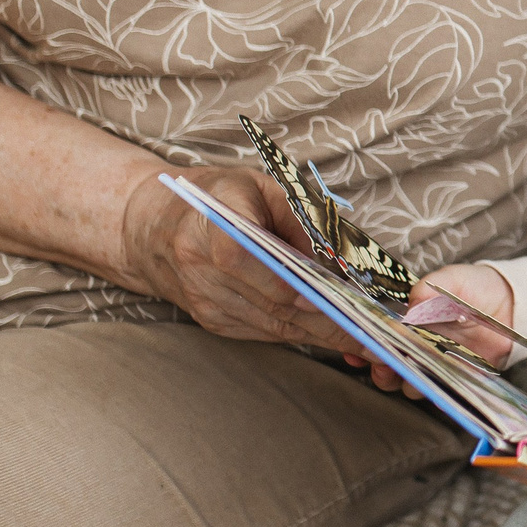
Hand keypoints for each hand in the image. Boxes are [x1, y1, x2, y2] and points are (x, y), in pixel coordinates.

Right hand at [119, 165, 353, 350]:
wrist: (150, 228)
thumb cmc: (216, 195)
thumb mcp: (260, 186)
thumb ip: (300, 219)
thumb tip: (340, 260)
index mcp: (213, 230)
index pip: (254, 265)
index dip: (296, 286)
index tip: (337, 301)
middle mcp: (203, 274)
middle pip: (274, 305)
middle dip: (329, 323)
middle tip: (376, 335)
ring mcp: (207, 304)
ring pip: (274, 326)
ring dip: (323, 336)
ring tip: (368, 340)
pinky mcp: (213, 322)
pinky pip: (265, 332)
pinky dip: (302, 334)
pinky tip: (336, 334)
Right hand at [356, 263, 518, 391]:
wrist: (511, 303)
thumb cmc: (475, 287)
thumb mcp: (451, 280)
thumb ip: (431, 288)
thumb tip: (415, 303)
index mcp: (408, 323)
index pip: (376, 338)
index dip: (361, 346)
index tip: (355, 350)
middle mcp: (417, 347)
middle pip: (388, 367)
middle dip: (381, 368)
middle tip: (385, 364)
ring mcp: (436, 364)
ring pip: (411, 384)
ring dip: (408, 381)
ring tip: (413, 371)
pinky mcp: (458, 377)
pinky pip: (443, 393)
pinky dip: (438, 393)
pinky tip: (438, 386)